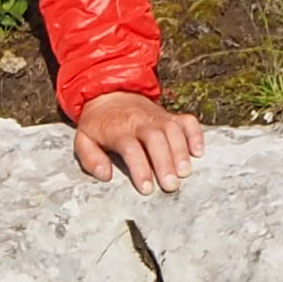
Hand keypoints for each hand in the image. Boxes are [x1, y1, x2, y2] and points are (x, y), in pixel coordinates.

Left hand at [72, 90, 203, 194]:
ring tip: (185, 172)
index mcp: (118, 130)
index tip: (146, 188)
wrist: (111, 93)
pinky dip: (196, 135)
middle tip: (171, 185)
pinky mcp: (171, 116)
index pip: (131, 149)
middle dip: (164, 162)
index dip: (140, 169)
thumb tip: (105, 175)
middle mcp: (141, 122)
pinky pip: (187, 122)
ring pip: (173, 131)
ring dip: (181, 152)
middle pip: (155, 139)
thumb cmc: (99, 124)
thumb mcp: (84, 140)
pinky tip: (198, 152)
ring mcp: (158, 117)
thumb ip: (90, 159)